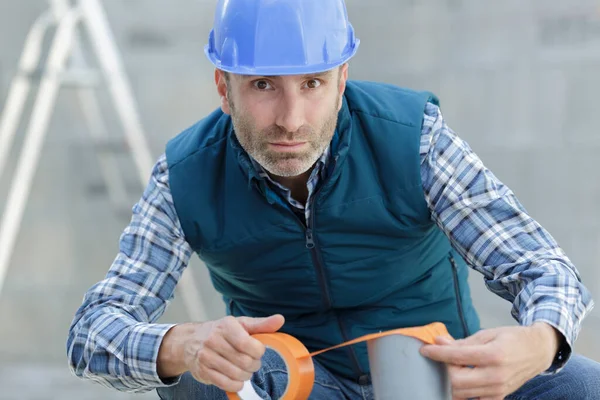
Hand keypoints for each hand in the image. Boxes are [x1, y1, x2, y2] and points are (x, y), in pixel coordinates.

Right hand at [158, 314, 284, 392]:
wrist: (190, 341)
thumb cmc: (220, 332)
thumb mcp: (240, 323)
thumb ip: (261, 324)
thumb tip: (280, 319)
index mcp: (226, 326)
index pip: (247, 344)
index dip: (258, 351)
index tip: (258, 351)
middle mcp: (214, 340)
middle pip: (244, 361)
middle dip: (254, 365)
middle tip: (253, 362)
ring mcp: (206, 356)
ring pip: (236, 374)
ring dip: (246, 375)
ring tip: (245, 369)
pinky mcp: (203, 371)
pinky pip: (225, 383)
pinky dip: (236, 384)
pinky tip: (237, 378)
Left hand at [419, 322, 560, 399]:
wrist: (537, 351)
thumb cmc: (513, 339)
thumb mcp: (488, 334)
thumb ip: (463, 342)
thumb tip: (439, 341)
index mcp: (493, 355)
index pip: (457, 356)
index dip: (437, 353)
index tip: (425, 350)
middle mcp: (496, 375)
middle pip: (457, 380)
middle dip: (442, 369)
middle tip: (437, 358)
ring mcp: (498, 390)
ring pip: (462, 393)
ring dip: (449, 381)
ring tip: (446, 368)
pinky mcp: (499, 397)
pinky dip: (461, 394)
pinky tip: (457, 382)